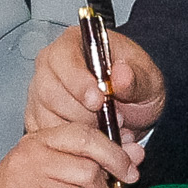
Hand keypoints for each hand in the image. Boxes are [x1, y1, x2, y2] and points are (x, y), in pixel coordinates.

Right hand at [24, 26, 164, 158]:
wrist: (132, 107)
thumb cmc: (135, 83)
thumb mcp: (148, 79)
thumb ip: (137, 78)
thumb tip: (121, 76)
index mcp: (73, 43)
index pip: (62, 58)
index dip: (78, 81)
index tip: (98, 101)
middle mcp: (50, 65)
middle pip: (50, 92)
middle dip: (83, 112)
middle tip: (112, 117)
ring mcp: (40, 92)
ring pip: (48, 118)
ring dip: (80, 130)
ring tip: (107, 127)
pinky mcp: (38, 117)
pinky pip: (48, 136)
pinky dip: (72, 145)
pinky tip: (94, 139)